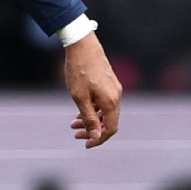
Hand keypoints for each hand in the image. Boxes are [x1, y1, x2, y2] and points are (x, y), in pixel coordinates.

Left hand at [63, 32, 121, 147]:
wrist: (82, 45)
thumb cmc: (78, 70)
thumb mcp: (79, 97)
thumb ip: (89, 118)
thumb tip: (96, 136)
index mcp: (111, 102)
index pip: (110, 129)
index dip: (99, 139)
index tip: (86, 144)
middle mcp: (117, 96)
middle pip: (108, 121)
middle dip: (93, 130)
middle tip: (75, 134)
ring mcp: (114, 88)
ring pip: (105, 112)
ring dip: (92, 120)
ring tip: (73, 123)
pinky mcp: (109, 82)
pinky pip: (104, 102)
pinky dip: (94, 109)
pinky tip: (81, 110)